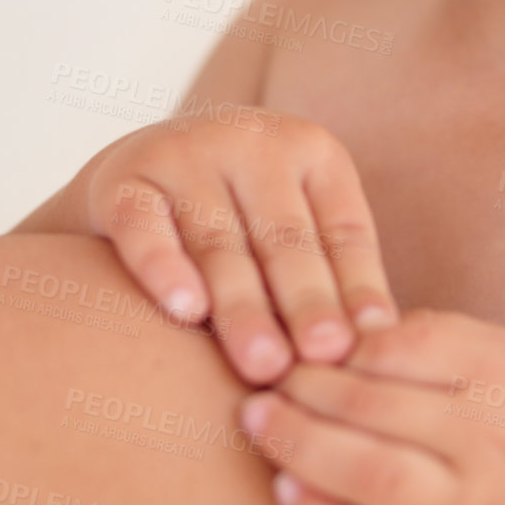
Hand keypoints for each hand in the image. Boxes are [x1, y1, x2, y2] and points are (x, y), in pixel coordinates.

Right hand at [56, 113, 396, 382]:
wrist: (139, 174)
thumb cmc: (244, 220)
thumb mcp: (298, 228)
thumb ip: (335, 275)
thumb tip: (382, 341)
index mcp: (311, 151)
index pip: (342, 228)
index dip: (356, 287)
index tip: (365, 343)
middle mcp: (251, 141)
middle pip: (284, 238)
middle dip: (304, 304)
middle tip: (320, 360)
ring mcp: (184, 155)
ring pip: (218, 241)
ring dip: (243, 306)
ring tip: (264, 364)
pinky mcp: (123, 178)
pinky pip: (143, 226)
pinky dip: (163, 267)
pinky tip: (184, 310)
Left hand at [239, 308, 504, 504]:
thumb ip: (448, 340)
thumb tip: (349, 328)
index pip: (403, 344)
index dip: (341, 344)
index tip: (305, 345)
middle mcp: (495, 435)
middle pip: (375, 404)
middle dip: (304, 391)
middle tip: (261, 384)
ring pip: (371, 473)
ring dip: (299, 446)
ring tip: (259, 426)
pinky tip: (287, 495)